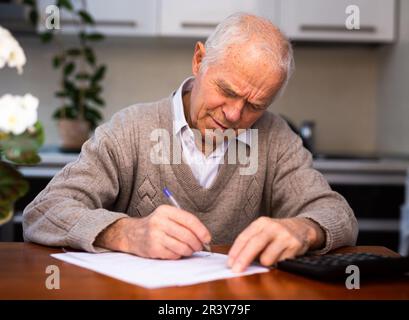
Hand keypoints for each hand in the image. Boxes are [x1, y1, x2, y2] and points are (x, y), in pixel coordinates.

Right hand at [95, 205, 210, 258]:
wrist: (131, 233)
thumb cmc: (155, 225)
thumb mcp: (166, 216)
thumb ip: (184, 222)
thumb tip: (204, 236)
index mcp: (166, 210)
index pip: (189, 220)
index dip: (201, 230)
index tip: (207, 238)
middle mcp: (159, 221)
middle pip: (187, 235)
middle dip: (197, 243)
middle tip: (199, 246)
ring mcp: (155, 235)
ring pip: (182, 246)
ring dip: (189, 251)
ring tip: (189, 250)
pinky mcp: (153, 249)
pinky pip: (174, 254)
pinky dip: (179, 255)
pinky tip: (177, 252)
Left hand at [227, 217, 324, 271]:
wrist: (301, 227)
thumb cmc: (276, 232)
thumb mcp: (263, 230)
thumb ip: (250, 241)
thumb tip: (236, 259)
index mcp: (261, 222)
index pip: (244, 237)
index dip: (235, 251)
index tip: (230, 263)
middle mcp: (272, 227)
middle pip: (254, 244)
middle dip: (243, 259)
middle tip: (236, 270)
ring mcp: (284, 236)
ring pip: (267, 258)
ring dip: (264, 263)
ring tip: (269, 257)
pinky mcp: (294, 246)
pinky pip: (279, 262)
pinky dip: (277, 263)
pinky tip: (280, 256)